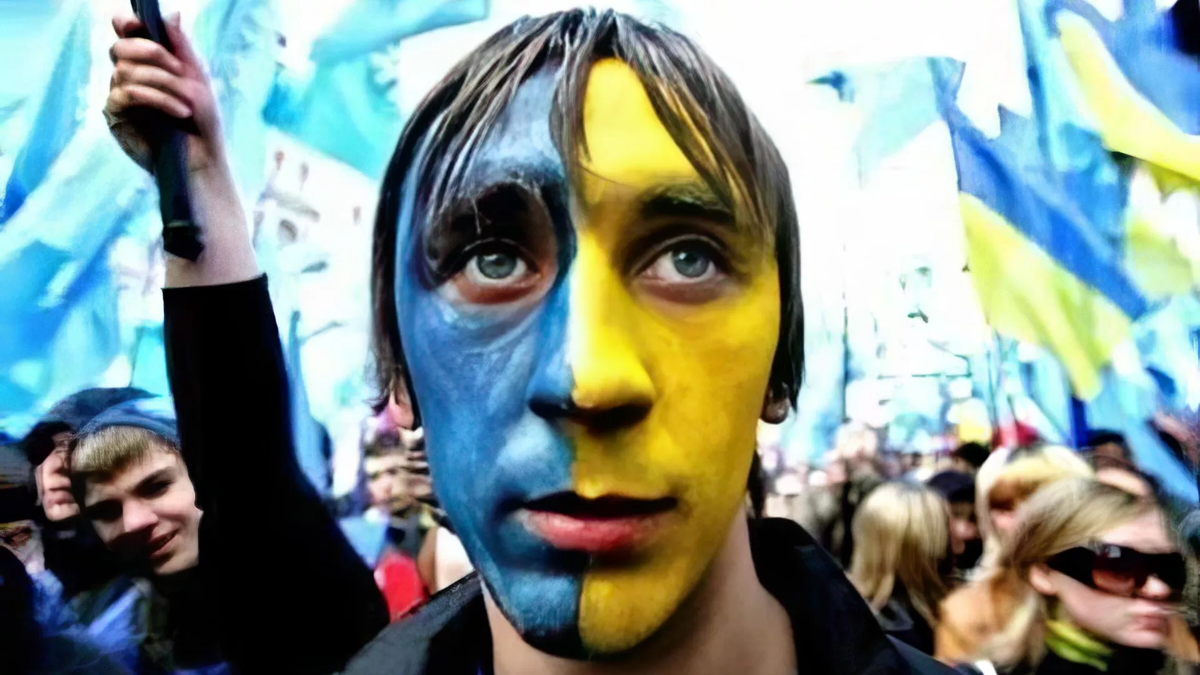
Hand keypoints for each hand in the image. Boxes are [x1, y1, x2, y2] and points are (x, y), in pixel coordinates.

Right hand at [105, 13, 223, 174]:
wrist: (200, 159)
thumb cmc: (201, 120)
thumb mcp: (197, 78)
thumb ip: (182, 46)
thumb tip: (173, 13)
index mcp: (146, 60)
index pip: (124, 31)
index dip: (128, 23)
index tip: (142, 24)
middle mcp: (127, 73)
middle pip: (120, 48)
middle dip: (151, 52)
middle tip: (179, 68)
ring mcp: (118, 94)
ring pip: (126, 71)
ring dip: (164, 82)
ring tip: (188, 101)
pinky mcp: (115, 115)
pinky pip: (129, 94)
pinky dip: (159, 98)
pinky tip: (181, 111)